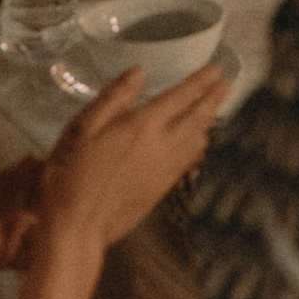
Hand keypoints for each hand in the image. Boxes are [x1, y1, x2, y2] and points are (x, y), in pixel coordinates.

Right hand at [39, 63, 225, 255]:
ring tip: (215, 108)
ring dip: (209, 121)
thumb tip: (139, 72)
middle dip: (213, 99)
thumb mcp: (82, 128)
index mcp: (142, 126)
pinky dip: (198, 146)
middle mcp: (160, 146)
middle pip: (197, 118)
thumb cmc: (71, 175)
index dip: (200, 82)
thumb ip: (114, 98)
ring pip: (197, 141)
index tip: (216, 70)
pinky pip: (188, 162)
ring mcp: (163, 171)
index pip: (181, 97)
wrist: (77, 229)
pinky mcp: (161, 190)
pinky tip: (197, 144)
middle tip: (226, 84)